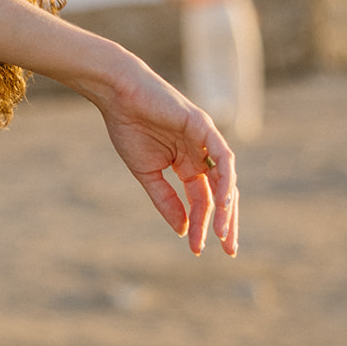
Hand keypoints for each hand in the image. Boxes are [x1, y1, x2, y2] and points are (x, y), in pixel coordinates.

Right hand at [94, 62, 238, 256]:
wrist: (117, 95)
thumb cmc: (128, 127)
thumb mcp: (147, 173)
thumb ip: (166, 200)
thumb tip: (184, 230)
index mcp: (187, 164)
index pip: (203, 199)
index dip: (202, 224)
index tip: (197, 249)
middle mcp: (201, 154)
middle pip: (221, 193)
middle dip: (225, 222)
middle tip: (228, 250)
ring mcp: (205, 140)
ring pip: (225, 179)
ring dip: (227, 207)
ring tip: (222, 233)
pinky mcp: (204, 127)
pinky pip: (222, 157)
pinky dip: (225, 180)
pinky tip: (224, 202)